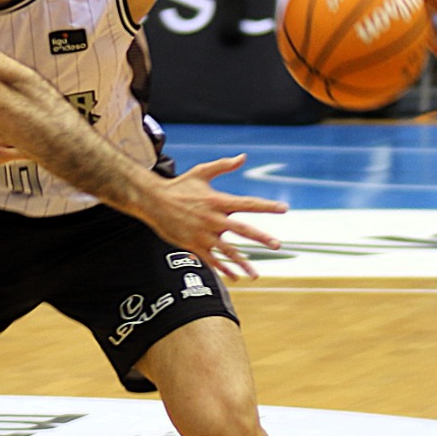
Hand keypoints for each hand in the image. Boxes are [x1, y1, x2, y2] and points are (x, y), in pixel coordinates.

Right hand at [142, 154, 285, 280]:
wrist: (153, 201)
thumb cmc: (179, 186)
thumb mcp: (201, 172)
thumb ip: (223, 165)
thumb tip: (243, 157)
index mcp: (217, 201)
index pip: (247, 204)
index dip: (267, 206)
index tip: (283, 208)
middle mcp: (213, 219)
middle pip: (242, 230)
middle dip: (261, 238)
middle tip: (277, 245)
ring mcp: (203, 234)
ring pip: (228, 252)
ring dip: (243, 264)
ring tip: (255, 275)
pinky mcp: (193, 245)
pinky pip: (211, 260)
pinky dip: (223, 270)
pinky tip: (234, 277)